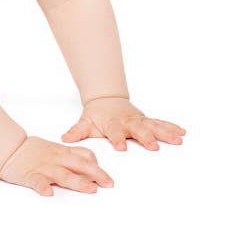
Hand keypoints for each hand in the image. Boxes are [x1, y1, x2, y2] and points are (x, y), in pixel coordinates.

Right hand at [0, 135, 113, 196]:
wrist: (9, 147)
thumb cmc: (32, 150)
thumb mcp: (54, 148)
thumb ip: (70, 155)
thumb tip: (91, 161)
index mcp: (61, 151)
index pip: (83, 155)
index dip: (96, 165)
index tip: (106, 177)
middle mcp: (55, 159)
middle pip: (78, 164)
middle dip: (96, 174)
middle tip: (109, 184)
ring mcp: (43, 167)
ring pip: (62, 174)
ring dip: (77, 182)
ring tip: (90, 189)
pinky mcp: (29, 175)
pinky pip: (37, 181)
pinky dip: (42, 187)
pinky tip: (48, 194)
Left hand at [62, 96, 186, 150]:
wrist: (106, 98)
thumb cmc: (97, 114)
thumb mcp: (85, 122)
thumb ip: (77, 131)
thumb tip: (65, 139)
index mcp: (112, 123)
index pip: (114, 131)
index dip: (117, 139)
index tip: (121, 148)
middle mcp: (128, 121)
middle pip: (137, 129)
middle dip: (146, 137)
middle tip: (154, 146)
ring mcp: (139, 120)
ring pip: (153, 125)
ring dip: (165, 132)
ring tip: (178, 139)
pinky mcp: (147, 120)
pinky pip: (160, 123)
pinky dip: (171, 127)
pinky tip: (182, 132)